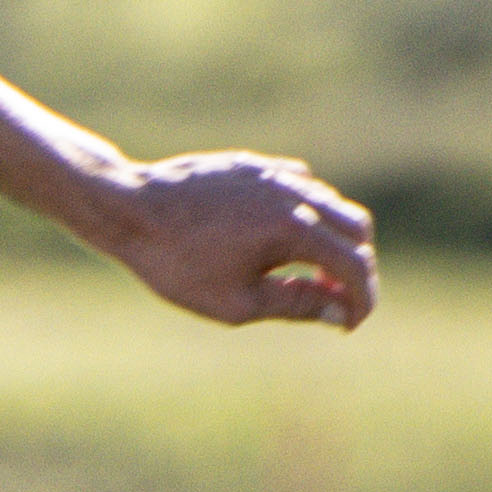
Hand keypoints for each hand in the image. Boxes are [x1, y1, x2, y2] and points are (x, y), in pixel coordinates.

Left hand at [92, 151, 377, 330]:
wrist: (130, 210)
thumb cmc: (178, 264)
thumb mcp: (237, 302)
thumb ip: (296, 305)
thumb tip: (340, 313)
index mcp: (295, 228)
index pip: (354, 264)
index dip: (362, 299)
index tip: (350, 326)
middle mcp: (294, 192)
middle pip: (356, 228)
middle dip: (356, 268)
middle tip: (336, 302)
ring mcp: (275, 173)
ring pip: (331, 203)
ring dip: (334, 240)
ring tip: (311, 278)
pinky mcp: (255, 165)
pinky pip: (302, 186)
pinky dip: (310, 215)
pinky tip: (285, 241)